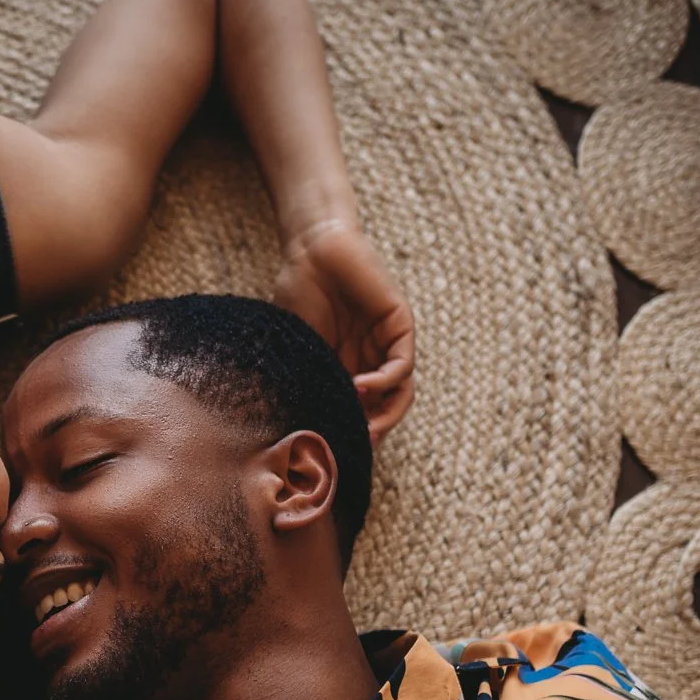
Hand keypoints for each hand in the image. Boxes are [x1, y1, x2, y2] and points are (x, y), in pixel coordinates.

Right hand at [273, 221, 414, 443]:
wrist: (310, 249)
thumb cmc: (297, 291)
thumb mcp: (297, 346)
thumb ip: (305, 379)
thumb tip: (296, 428)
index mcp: (345, 365)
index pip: (358, 409)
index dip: (349, 432)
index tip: (331, 450)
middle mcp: (370, 358)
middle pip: (384, 407)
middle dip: (373, 431)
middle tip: (355, 446)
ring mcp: (386, 342)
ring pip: (400, 391)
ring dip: (385, 414)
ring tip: (365, 427)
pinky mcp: (399, 324)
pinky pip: (402, 364)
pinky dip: (385, 382)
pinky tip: (361, 387)